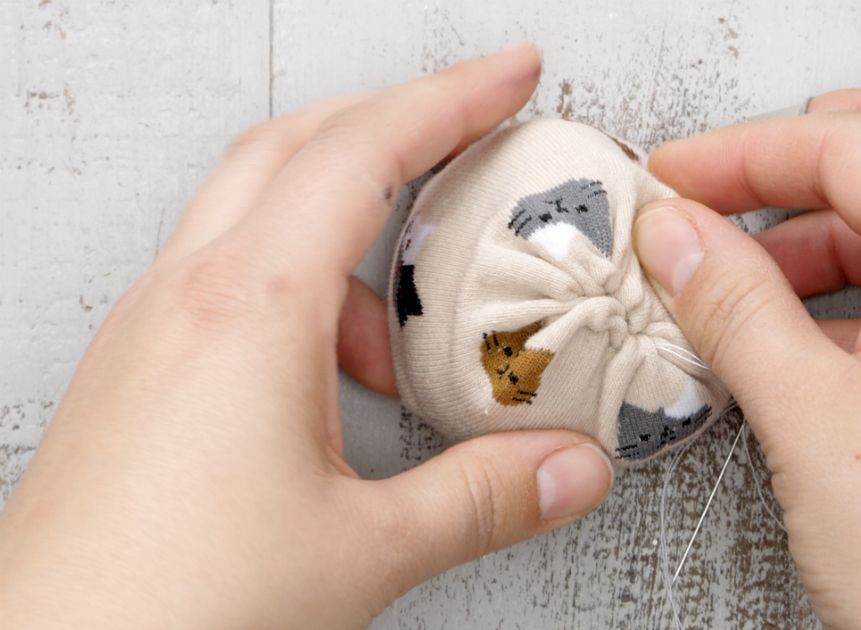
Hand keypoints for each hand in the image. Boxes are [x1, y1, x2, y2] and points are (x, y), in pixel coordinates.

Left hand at [0, 45, 612, 628]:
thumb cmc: (166, 609)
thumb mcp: (361, 551)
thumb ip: (482, 497)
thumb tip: (568, 467)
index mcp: (246, 310)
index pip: (362, 154)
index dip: (451, 100)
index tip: (511, 75)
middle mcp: (186, 301)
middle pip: (295, 148)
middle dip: (392, 124)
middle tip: (470, 133)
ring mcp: (151, 335)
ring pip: (256, 216)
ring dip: (346, 227)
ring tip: (412, 313)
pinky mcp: (138, 377)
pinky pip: (229, 285)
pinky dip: (301, 292)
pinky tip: (339, 377)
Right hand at [634, 88, 860, 628]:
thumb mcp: (807, 414)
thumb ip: (732, 305)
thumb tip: (678, 235)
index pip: (855, 148)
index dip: (746, 152)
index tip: (677, 177)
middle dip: (834, 144)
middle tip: (748, 174)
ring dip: (852, 221)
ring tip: (755, 277)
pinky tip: (813, 337)